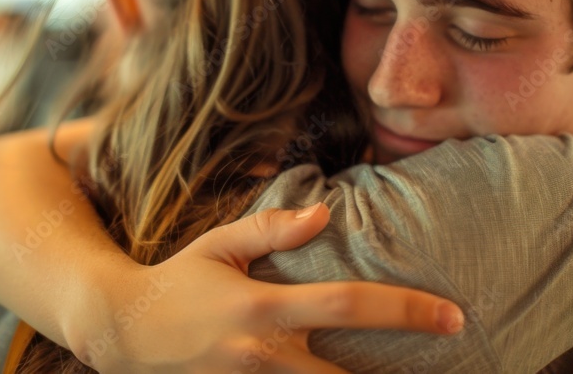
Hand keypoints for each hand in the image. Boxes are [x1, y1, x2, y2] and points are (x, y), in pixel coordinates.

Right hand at [71, 203, 464, 372]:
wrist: (122, 333)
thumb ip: (271, 227)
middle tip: (445, 367)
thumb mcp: (219, 245)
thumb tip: (324, 213)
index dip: (403, 310)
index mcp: (262, 307)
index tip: (451, 315)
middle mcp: (262, 356)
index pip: (346, 306)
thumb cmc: (179, 281)